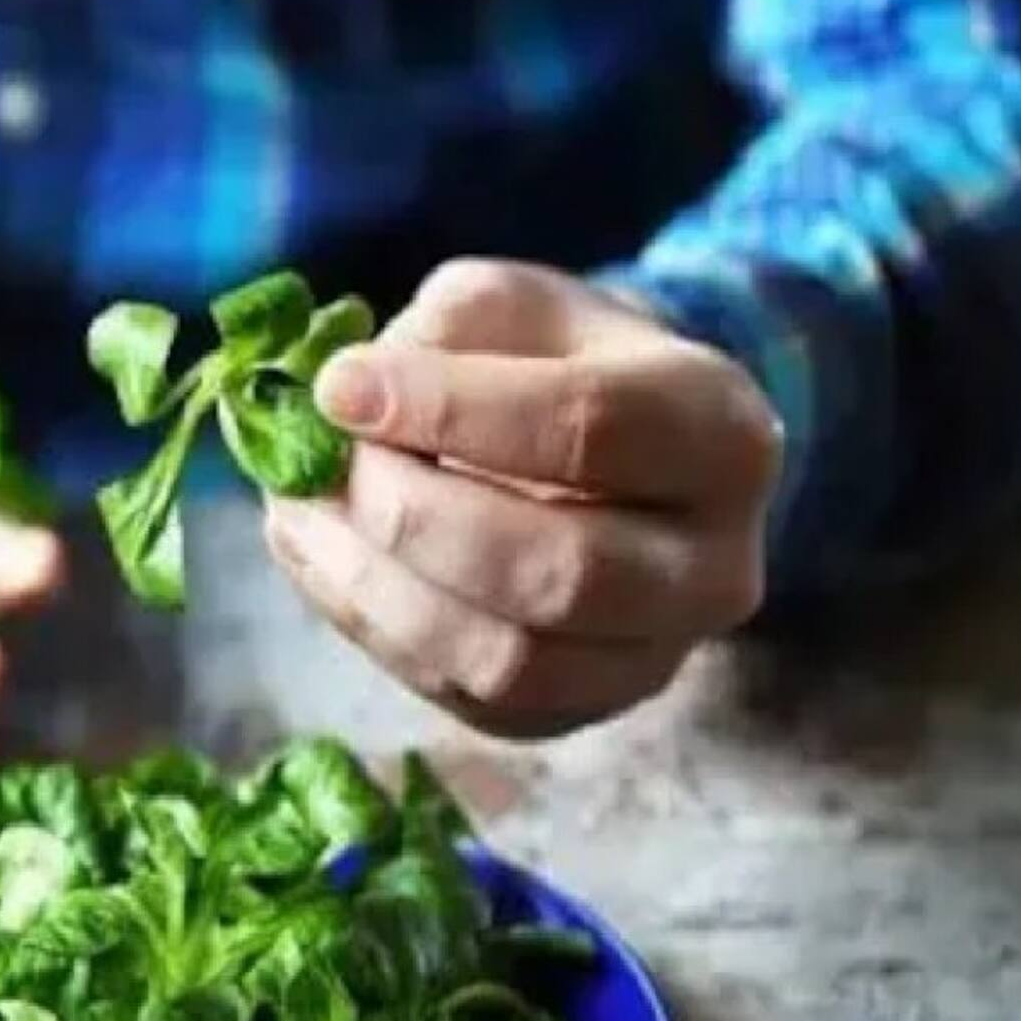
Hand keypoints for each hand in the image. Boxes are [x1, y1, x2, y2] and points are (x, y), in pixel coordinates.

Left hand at [265, 259, 780, 737]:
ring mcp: (654, 659)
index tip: (340, 388)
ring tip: (299, 511)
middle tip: (329, 462)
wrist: (600, 459)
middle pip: (560, 569)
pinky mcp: (577, 714)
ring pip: (509, 659)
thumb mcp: (512, 306)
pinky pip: (466, 697)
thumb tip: (349, 395)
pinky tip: (325, 557)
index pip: (592, 428)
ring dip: (377, 587)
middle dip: (413, 515)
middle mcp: (716, 566)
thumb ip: (441, 331)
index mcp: (722, 433)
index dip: (452, 409)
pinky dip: (372, 628)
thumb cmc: (551, 365)